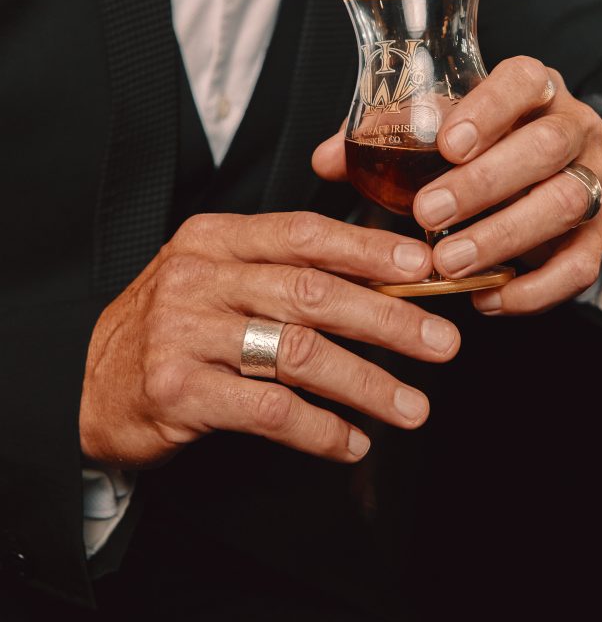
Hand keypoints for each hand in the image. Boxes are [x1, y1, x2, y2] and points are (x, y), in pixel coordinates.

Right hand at [80, 212, 459, 467]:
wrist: (86, 381)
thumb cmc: (172, 326)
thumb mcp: (216, 278)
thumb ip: (282, 272)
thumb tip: (380, 279)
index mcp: (215, 239)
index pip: (304, 233)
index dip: (368, 249)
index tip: (423, 265)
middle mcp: (199, 277)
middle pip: (312, 292)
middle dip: (388, 318)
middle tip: (441, 342)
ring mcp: (185, 333)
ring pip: (298, 353)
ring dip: (367, 383)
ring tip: (413, 406)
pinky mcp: (177, 391)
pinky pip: (268, 411)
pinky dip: (320, 429)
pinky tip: (351, 442)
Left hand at [313, 57, 601, 314]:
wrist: (560, 167)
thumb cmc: (488, 141)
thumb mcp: (446, 124)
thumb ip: (389, 136)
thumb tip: (325, 159)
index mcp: (534, 89)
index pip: (522, 81)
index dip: (489, 109)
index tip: (447, 142)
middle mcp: (573, 126)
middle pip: (546, 146)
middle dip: (486, 182)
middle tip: (428, 213)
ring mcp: (597, 178)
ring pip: (569, 201)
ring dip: (506, 235)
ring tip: (451, 262)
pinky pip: (581, 264)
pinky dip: (535, 289)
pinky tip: (488, 298)